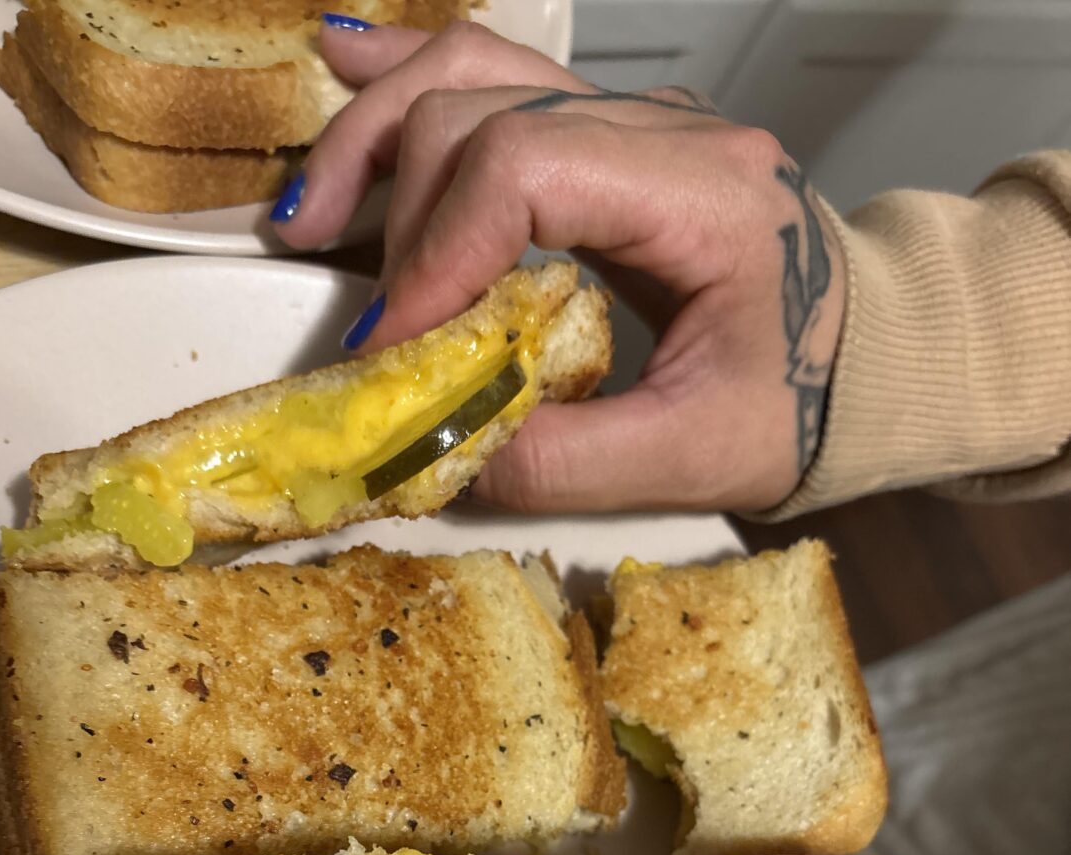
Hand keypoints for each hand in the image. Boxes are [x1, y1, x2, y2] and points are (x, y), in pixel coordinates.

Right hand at [274, 22, 844, 513]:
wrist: (868, 357)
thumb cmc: (805, 400)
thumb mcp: (695, 456)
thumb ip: (567, 463)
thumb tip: (441, 457)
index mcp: (703, 193)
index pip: (525, 170)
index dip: (436, 255)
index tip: (394, 347)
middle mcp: (664, 127)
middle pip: (479, 110)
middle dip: (398, 216)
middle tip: (368, 327)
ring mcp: (631, 118)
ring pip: (473, 70)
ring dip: (377, 137)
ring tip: (307, 216)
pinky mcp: (604, 137)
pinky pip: (496, 76)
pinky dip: (411, 82)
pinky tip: (342, 72)